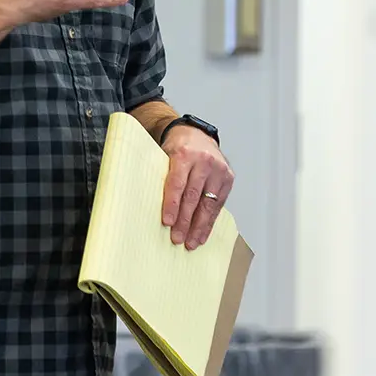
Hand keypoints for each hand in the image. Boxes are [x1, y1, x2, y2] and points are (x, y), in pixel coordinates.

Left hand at [161, 126, 233, 250]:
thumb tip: (147, 206)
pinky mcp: (228, 178)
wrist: (196, 133)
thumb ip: (161, 175)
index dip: (172, 204)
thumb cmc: (177, 147)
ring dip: (199, 226)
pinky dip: (210, 222)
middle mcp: (204, 161)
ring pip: (208, 203)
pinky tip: (203, 234)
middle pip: (193, 196)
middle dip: (185, 221)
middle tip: (177, 238)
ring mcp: (218, 170)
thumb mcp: (164, 154)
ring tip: (191, 243)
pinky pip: (218, 205)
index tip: (167, 222)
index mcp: (184, 153)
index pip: (177, 183)